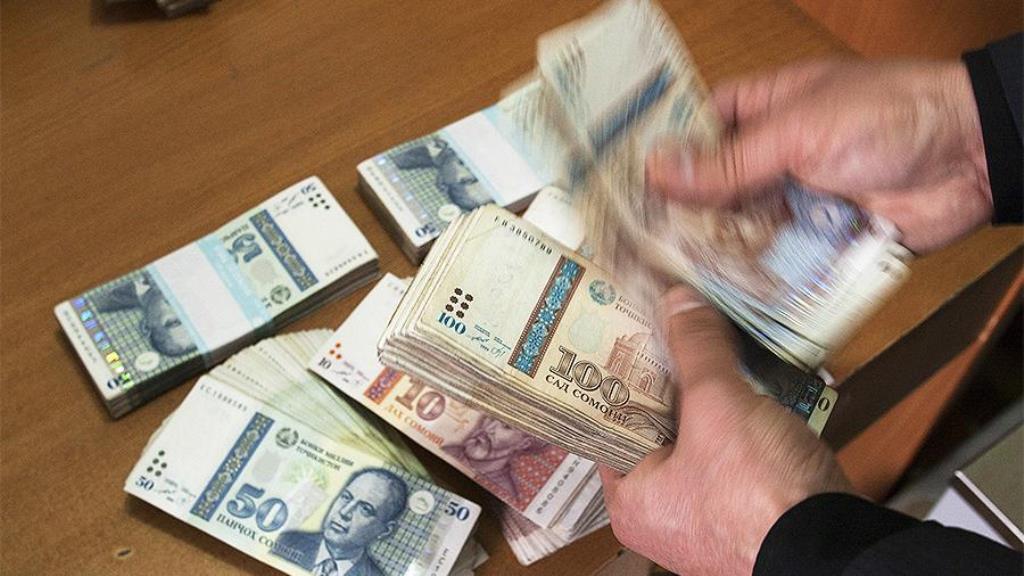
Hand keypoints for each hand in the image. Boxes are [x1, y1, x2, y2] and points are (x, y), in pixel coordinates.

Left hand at [599, 285, 850, 574]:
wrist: (839, 548)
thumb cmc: (761, 496)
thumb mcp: (717, 404)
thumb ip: (694, 348)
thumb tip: (677, 302)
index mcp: (631, 500)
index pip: (608, 423)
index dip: (618, 374)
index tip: (625, 334)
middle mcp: (662, 514)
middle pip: (655, 426)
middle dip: (671, 380)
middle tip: (670, 330)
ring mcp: (708, 515)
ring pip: (701, 438)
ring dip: (714, 397)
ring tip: (711, 345)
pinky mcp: (751, 510)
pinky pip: (738, 454)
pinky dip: (745, 421)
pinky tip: (755, 383)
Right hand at [647, 60, 991, 252]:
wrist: (971, 158)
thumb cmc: (885, 116)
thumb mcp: (798, 130)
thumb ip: (728, 162)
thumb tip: (657, 170)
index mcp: (764, 110)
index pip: (698, 130)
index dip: (662, 155)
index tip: (620, 187)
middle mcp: (773, 158)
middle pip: (712, 190)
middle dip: (678, 216)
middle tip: (630, 247)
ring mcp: (795, 202)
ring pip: (738, 231)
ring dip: (710, 253)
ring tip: (659, 280)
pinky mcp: (819, 244)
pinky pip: (775, 264)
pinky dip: (750, 280)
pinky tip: (711, 298)